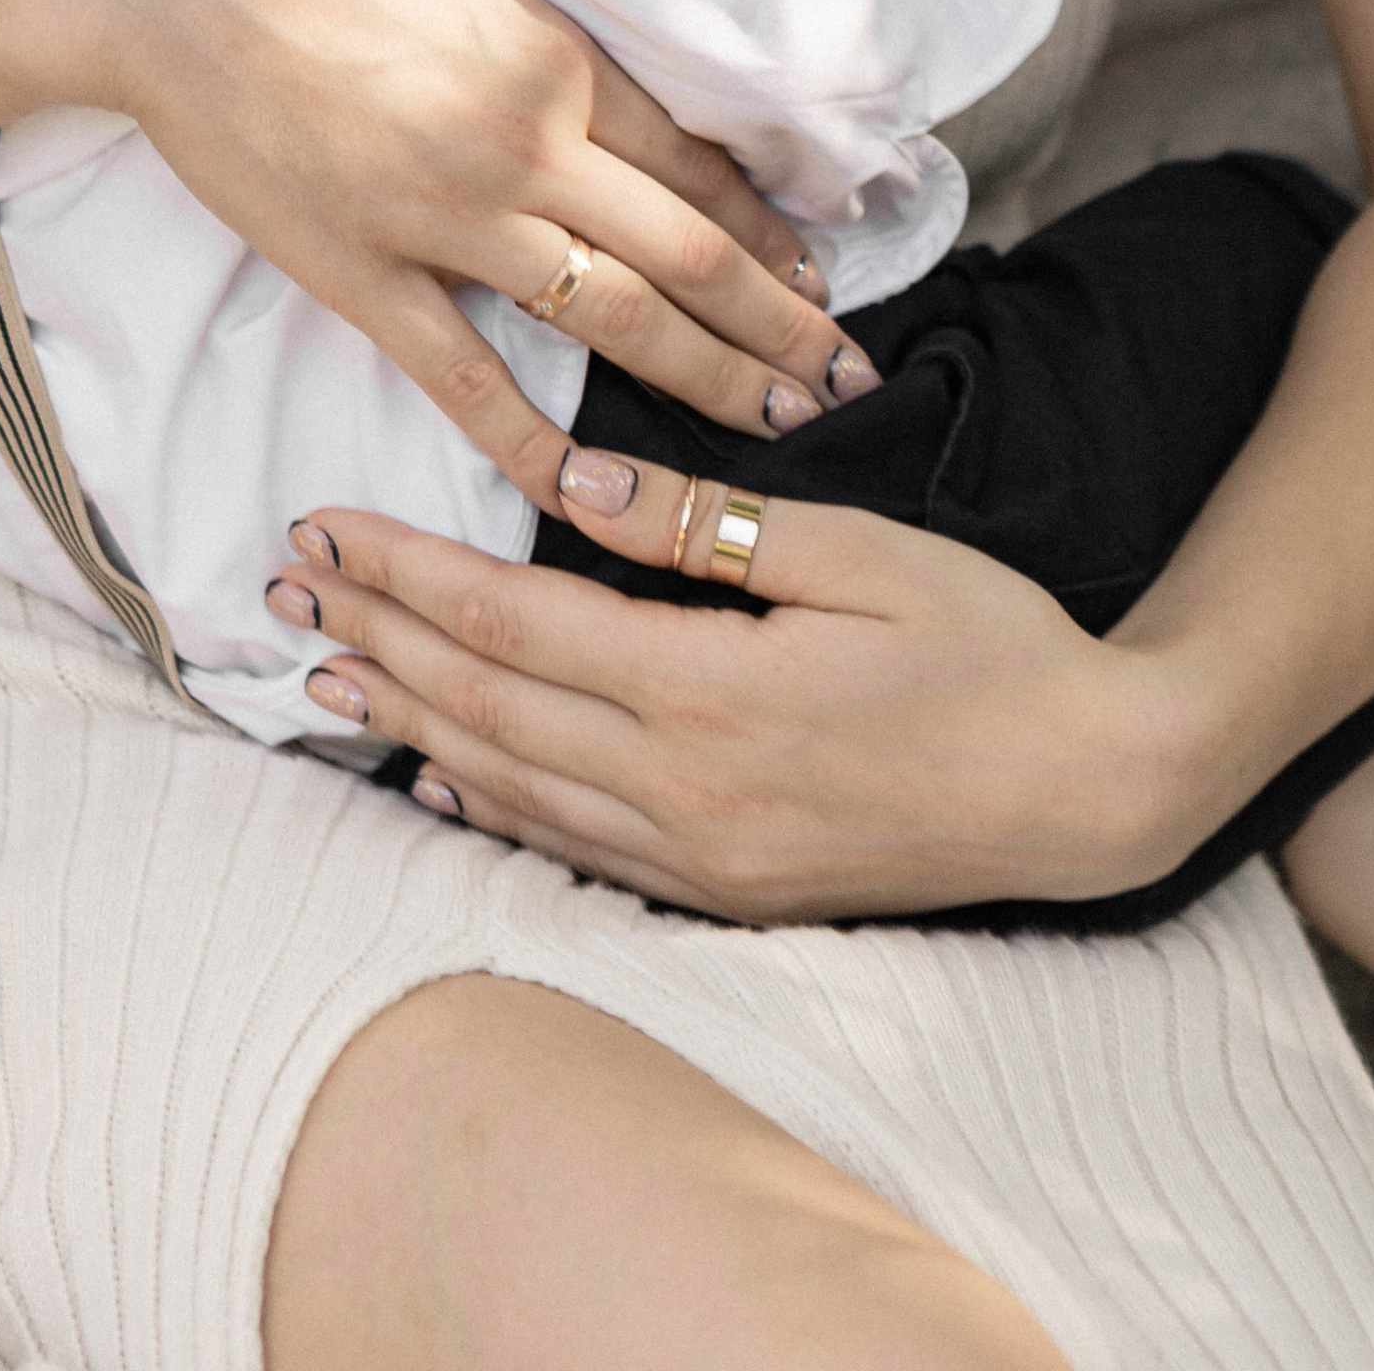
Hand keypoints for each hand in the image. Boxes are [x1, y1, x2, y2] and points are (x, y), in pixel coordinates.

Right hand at [78, 0, 860, 511]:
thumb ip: (547, 40)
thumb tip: (612, 95)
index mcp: (556, 60)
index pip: (698, 169)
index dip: (770, 235)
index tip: (815, 284)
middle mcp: (526, 144)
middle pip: (689, 256)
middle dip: (780, 330)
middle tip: (842, 386)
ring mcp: (445, 216)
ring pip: (614, 318)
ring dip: (708, 380)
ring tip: (775, 428)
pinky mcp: (364, 273)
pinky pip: (470, 381)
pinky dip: (539, 443)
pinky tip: (594, 492)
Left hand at [272, 484, 1215, 920]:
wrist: (1091, 787)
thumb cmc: (986, 643)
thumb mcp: (853, 553)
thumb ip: (698, 525)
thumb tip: (564, 479)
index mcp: (708, 693)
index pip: (511, 625)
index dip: (405, 575)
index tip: (324, 527)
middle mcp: (685, 792)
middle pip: (488, 709)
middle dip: (377, 641)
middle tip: (282, 593)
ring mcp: (703, 858)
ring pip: (514, 786)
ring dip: (410, 724)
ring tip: (323, 674)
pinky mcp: (728, 893)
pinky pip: (576, 852)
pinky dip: (492, 807)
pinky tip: (436, 778)